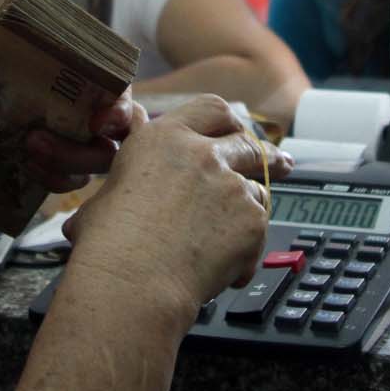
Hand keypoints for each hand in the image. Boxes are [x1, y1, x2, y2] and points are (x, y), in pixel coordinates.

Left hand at [0, 12, 135, 193]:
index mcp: (74, 66)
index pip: (117, 89)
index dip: (121, 109)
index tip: (99, 121)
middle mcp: (76, 104)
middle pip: (114, 139)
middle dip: (91, 151)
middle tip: (39, 141)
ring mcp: (61, 137)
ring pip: (90, 167)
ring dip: (66, 167)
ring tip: (26, 150)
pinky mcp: (39, 163)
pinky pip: (61, 182)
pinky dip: (51, 182)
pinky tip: (25, 170)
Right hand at [61, 95, 293, 318]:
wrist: (132, 282)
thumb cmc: (110, 242)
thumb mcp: (108, 186)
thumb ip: (133, 153)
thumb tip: (133, 117)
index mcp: (165, 138)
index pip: (212, 109)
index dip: (228, 122)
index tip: (238, 132)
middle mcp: (202, 153)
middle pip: (248, 145)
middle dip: (267, 157)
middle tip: (281, 165)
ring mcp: (231, 186)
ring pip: (257, 191)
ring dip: (248, 211)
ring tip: (226, 240)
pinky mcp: (252, 221)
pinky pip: (260, 232)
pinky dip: (247, 250)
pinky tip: (221, 269)